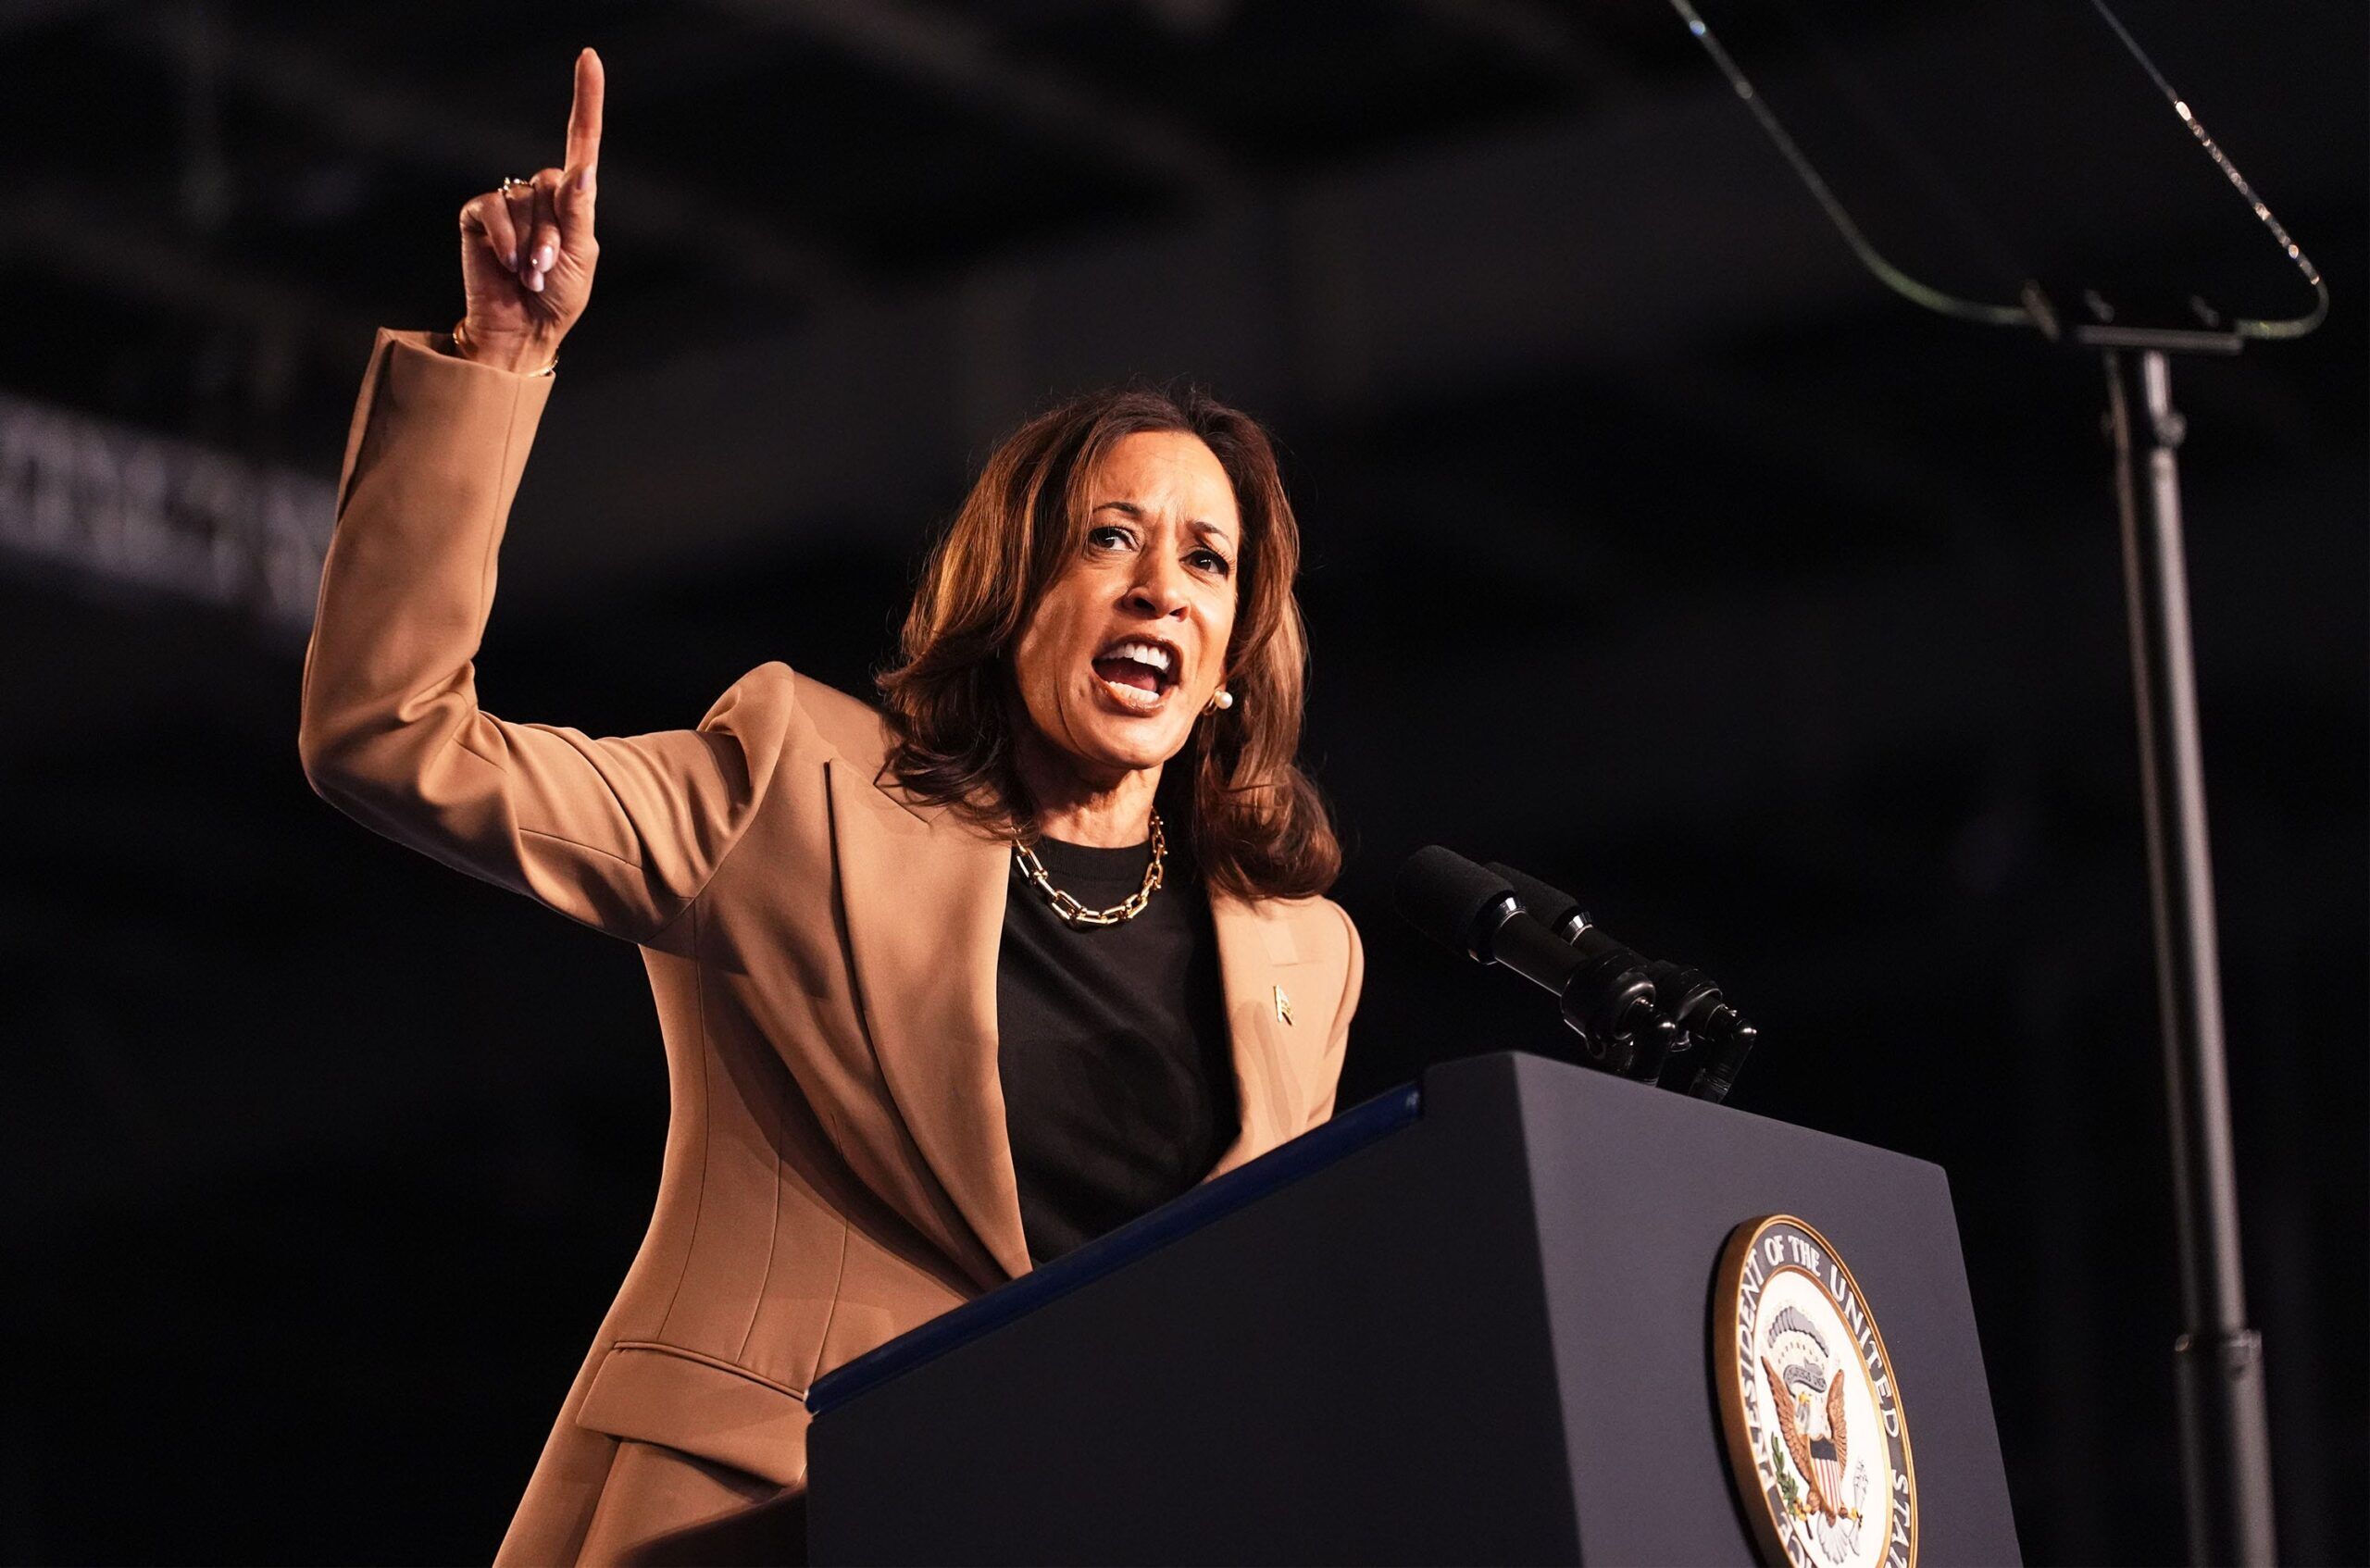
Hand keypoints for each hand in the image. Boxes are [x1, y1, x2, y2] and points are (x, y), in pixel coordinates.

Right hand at [454, 48, 602, 372]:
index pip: (582, 142)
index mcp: (573, 199)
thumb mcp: (580, 257)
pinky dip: (503, 239)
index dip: (586, 99)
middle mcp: (540, 194)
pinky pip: (492, 209)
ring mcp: (508, 203)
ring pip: (524, 202)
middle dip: (554, 233)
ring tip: (530, 275)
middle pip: (552, 185)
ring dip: (531, 245)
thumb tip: (581, 171)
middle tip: (548, 271)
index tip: (589, 57)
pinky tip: (507, 265)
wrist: (521, 329)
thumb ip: (577, 212)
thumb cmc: (558, 298)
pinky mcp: (479, 214)